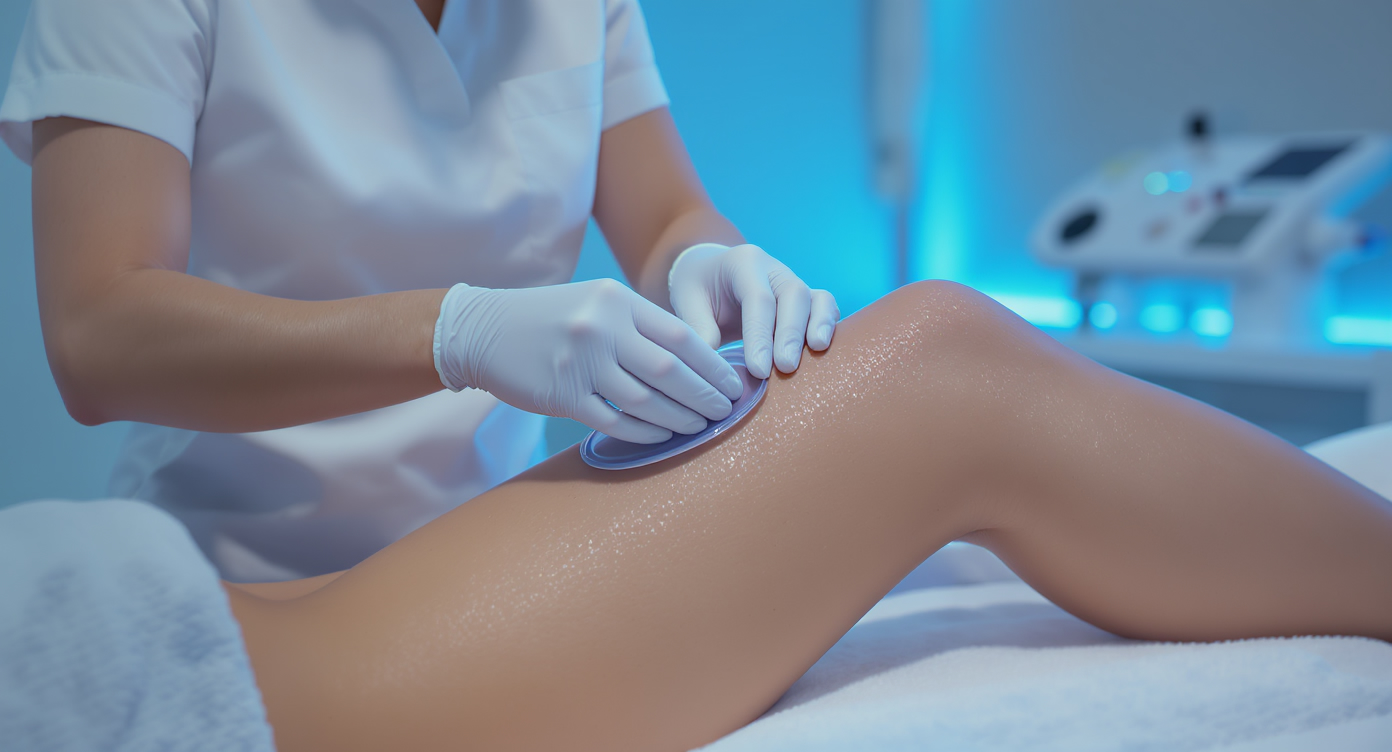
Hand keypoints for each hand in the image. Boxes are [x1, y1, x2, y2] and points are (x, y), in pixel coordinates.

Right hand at [433, 280, 744, 443]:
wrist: (484, 330)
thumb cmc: (551, 317)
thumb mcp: (596, 302)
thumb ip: (640, 324)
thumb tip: (698, 358)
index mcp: (616, 300)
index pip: (681, 335)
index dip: (714, 364)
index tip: (733, 382)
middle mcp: (601, 329)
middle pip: (671, 370)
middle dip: (705, 394)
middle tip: (726, 410)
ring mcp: (581, 364)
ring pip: (647, 400)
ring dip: (681, 418)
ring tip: (702, 425)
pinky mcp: (563, 396)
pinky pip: (616, 421)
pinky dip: (645, 432)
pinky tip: (663, 435)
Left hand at [667, 243, 839, 378]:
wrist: (710, 274)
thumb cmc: (698, 288)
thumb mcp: (687, 302)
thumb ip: (699, 330)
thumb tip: (713, 370)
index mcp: (744, 262)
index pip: (758, 298)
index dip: (761, 335)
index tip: (758, 370)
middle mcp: (774, 269)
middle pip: (794, 295)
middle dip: (790, 333)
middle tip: (784, 368)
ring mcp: (793, 282)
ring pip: (817, 298)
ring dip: (818, 326)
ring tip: (815, 352)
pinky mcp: (805, 299)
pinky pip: (825, 307)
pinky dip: (827, 326)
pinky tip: (822, 351)